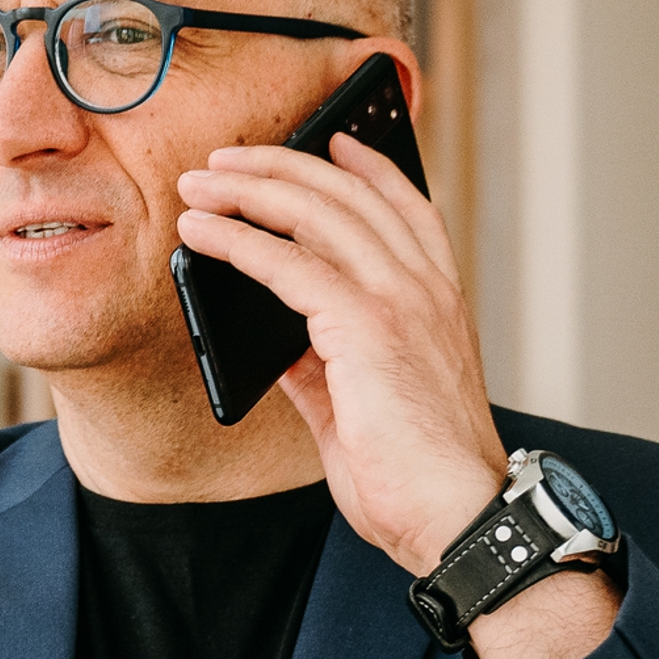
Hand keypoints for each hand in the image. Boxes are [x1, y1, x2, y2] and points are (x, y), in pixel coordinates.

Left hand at [173, 139, 621, 658]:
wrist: (459, 518)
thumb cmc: (419, 476)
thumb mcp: (365, 404)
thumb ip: (324, 363)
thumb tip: (275, 341)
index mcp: (439, 302)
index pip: (408, 209)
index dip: (369, 167)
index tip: (331, 140)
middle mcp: (426, 289)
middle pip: (350, 195)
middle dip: (282, 164)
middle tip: (228, 158)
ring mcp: (401, 302)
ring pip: (318, 213)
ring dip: (250, 188)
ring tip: (200, 183)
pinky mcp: (367, 328)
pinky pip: (290, 264)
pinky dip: (240, 241)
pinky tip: (203, 234)